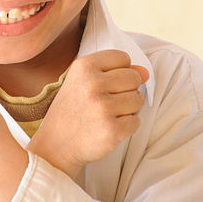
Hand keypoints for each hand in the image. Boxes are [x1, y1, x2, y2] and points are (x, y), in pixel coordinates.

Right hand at [27, 50, 148, 177]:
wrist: (56, 143)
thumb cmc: (74, 108)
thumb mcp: (85, 81)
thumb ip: (115, 70)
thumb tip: (145, 72)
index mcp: (84, 67)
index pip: (123, 58)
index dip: (120, 71)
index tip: (107, 83)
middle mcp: (92, 84)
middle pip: (134, 78)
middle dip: (127, 90)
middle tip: (108, 101)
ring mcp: (102, 108)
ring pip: (138, 100)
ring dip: (128, 109)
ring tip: (108, 114)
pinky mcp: (111, 130)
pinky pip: (136, 121)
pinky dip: (127, 126)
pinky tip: (109, 127)